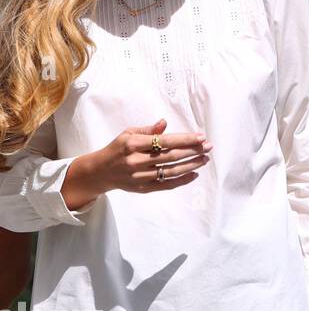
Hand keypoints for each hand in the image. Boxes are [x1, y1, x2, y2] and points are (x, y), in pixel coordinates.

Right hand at [62, 118, 211, 209]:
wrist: (99, 171)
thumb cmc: (117, 149)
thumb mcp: (128, 134)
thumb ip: (148, 130)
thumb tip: (165, 122)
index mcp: (133, 144)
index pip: (164, 141)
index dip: (184, 139)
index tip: (200, 136)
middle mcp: (136, 161)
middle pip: (171, 156)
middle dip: (192, 151)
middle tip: (208, 146)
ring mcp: (140, 176)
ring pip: (171, 171)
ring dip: (191, 165)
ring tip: (204, 159)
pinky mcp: (142, 188)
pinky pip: (166, 185)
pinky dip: (182, 180)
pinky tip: (194, 174)